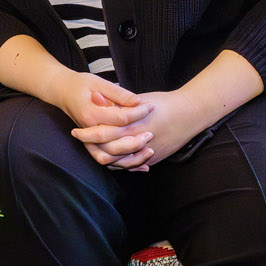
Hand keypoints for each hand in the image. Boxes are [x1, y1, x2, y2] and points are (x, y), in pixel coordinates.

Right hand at [53, 73, 154, 170]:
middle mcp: (88, 130)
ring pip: (110, 158)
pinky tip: (142, 165)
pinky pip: (108, 161)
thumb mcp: (98, 82)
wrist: (60, 90)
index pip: (120, 118)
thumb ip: (118, 93)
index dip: (139, 113)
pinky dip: (125, 165)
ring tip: (149, 150)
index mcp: (91, 114)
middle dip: (137, 140)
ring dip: (131, 158)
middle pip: (115, 143)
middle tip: (151, 133)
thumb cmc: (80, 84)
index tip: (150, 107)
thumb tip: (137, 101)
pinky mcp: (91, 144)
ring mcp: (88, 140)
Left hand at [75, 86, 209, 170]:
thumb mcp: (137, 100)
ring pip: (118, 162)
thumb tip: (97, 102)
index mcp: (131, 124)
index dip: (86, 133)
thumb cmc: (163, 102)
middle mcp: (137, 141)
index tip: (76, 130)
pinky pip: (131, 165)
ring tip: (94, 149)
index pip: (102, 133)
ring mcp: (146, 152)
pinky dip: (119, 163)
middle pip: (107, 151)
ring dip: (104, 156)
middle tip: (80, 141)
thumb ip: (117, 105)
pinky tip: (111, 157)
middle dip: (91, 147)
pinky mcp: (153, 158)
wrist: (189, 113)